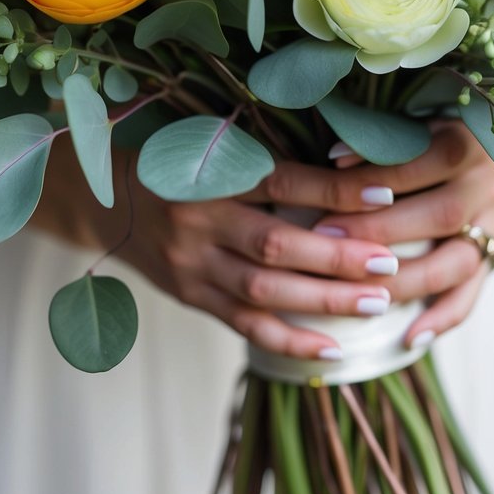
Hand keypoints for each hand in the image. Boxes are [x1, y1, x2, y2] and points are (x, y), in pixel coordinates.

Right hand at [35, 145, 408, 360]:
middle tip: (390, 263)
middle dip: (338, 257)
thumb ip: (265, 155)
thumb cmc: (176, 158)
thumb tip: (349, 161)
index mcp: (210, 170)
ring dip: (324, 301)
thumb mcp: (211, 142)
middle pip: (277, 244)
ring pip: (263, 290)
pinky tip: (331, 350)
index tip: (384, 196)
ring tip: (376, 302)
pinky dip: (288, 339)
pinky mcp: (189, 295)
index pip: (282, 182)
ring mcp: (190, 263)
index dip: (333, 191)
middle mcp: (197, 219)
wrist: (104, 196)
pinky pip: (243, 324)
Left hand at [309, 123, 493, 346]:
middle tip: (325, 238)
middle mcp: (488, 183)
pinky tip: (408, 338)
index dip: (375, 170)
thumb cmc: (443, 124)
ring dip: (405, 280)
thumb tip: (334, 159)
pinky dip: (441, 318)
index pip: (420, 160)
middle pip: (438, 214)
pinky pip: (473, 293)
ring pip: (456, 261)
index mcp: (469, 140)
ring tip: (357, 291)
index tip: (328, 173)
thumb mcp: (422, 116)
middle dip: (379, 229)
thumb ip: (388, 135)